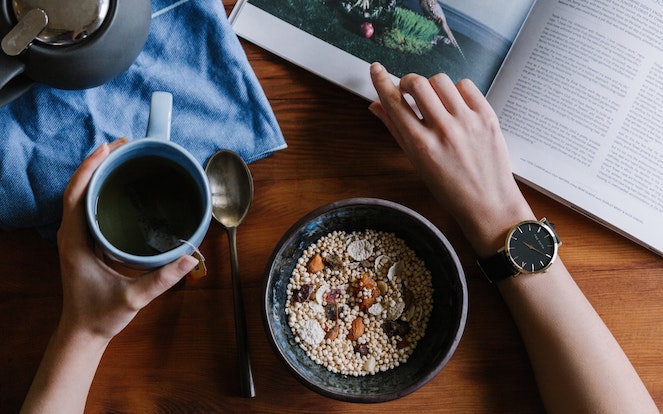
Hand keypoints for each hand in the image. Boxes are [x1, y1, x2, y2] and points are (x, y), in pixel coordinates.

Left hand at [56, 138, 198, 339]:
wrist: (83, 332)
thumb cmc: (101, 315)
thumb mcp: (133, 298)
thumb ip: (162, 279)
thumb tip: (190, 258)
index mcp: (76, 242)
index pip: (76, 195)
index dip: (90, 168)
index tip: (109, 148)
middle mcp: (72, 234)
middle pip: (78, 187)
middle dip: (98, 162)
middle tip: (125, 145)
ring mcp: (77, 237)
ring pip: (82, 195)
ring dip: (99, 173)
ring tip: (123, 157)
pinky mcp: (85, 242)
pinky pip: (89, 207)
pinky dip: (101, 189)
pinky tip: (120, 185)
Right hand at [369, 63, 534, 255]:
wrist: (488, 203)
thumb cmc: (449, 189)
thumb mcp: (417, 163)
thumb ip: (396, 130)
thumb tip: (376, 106)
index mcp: (421, 145)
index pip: (394, 103)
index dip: (381, 81)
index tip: (376, 69)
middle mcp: (443, 130)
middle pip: (417, 83)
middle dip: (408, 82)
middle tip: (409, 90)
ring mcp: (467, 121)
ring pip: (441, 80)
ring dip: (432, 86)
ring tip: (435, 101)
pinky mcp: (487, 116)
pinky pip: (466, 85)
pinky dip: (456, 90)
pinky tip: (455, 105)